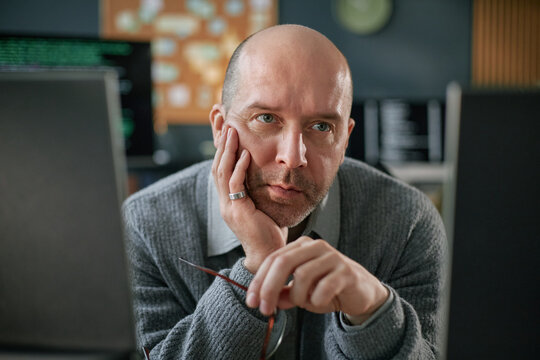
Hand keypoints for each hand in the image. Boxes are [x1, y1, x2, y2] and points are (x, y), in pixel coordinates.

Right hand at [212, 126, 287, 272]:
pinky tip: (244, 154)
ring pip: (222, 173)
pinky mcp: (237, 212)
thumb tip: (269, 175)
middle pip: (217, 167)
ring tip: (231, 132)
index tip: (227, 132)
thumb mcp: (263, 207)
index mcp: (229, 202)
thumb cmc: (270, 233)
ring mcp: (228, 207)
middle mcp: (224, 203)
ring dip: (227, 151)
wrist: (269, 255)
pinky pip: (235, 185)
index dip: (223, 151)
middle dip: (221, 145)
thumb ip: (259, 192)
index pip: (221, 171)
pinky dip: (239, 168)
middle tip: (225, 124)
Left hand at [246, 236, 388, 324]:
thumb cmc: (328, 287)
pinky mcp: (346, 271)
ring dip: (299, 297)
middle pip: (283, 263)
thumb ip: (283, 293)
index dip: (259, 281)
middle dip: (269, 288)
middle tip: (265, 310)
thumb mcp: (300, 292)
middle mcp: (315, 246)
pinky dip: (317, 300)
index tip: (251, 302)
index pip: (272, 259)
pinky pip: (323, 288)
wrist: (361, 292)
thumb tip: (267, 300)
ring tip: (307, 302)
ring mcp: (332, 257)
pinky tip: (322, 302)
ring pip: (302, 276)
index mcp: (300, 246)